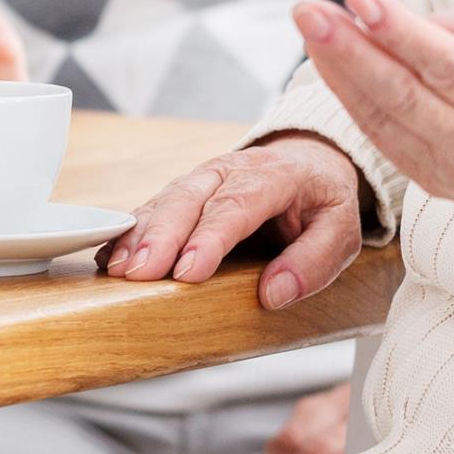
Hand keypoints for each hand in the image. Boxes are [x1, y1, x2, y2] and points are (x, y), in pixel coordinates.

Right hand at [99, 132, 366, 308]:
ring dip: (138, 236)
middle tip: (140, 273)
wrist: (307, 161)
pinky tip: (112, 256)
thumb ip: (314, 260)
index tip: (188, 271)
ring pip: (164, 201)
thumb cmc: (321, 201)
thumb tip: (274, 293)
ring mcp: (201, 178)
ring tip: (119, 269)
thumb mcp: (341, 229)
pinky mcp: (183, 193)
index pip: (237, 206)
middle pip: (189, 200)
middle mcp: (230, 171)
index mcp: (275, 175)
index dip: (209, 238)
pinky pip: (152, 208)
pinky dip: (129, 232)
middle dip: (160, 237)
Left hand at [297, 0, 453, 279]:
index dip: (402, 33)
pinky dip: (349, 99)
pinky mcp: (431, 179)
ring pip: (382, 117)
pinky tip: (327, 62)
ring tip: (307, 24)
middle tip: (307, 9)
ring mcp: (451, 168)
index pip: (451, 67)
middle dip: (348, 49)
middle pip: (402, 94)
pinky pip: (381, 137)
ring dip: (336, 71)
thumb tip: (445, 20)